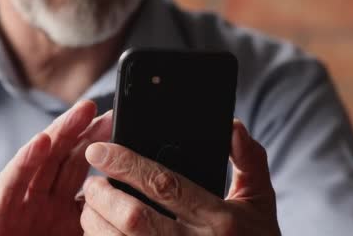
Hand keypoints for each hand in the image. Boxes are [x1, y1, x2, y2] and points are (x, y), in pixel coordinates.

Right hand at [0, 100, 111, 235]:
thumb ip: (96, 226)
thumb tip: (127, 208)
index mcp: (64, 212)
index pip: (86, 175)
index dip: (102, 152)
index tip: (124, 133)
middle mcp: (44, 201)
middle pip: (67, 159)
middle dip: (86, 133)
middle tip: (107, 112)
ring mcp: (22, 203)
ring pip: (43, 161)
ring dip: (61, 133)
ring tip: (82, 112)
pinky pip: (13, 182)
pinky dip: (26, 160)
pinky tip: (41, 141)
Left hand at [81, 120, 280, 235]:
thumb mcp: (260, 202)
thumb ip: (250, 161)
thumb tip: (232, 127)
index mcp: (218, 220)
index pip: (164, 184)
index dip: (126, 164)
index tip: (100, 150)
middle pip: (133, 217)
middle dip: (103, 195)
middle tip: (92, 182)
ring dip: (96, 223)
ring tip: (91, 206)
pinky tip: (101, 232)